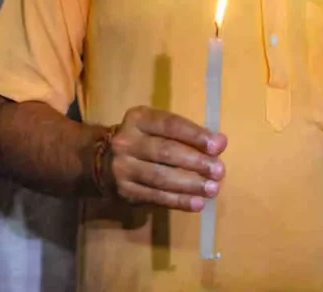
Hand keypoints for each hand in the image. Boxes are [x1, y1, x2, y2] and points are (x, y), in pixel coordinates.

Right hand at [105, 106, 226, 211]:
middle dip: (196, 162)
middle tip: (219, 171)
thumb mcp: (160, 127)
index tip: (219, 146)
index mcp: (139, 119)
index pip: (171, 125)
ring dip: (189, 184)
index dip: (196, 135)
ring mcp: (122, 168)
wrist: (103, 160)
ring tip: (212, 189)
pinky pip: (154, 197)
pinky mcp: (124, 191)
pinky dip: (178, 201)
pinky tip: (196, 203)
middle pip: (166, 152)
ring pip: (160, 177)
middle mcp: (126, 142)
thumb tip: (219, 143)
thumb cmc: (146, 139)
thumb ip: (189, 134)